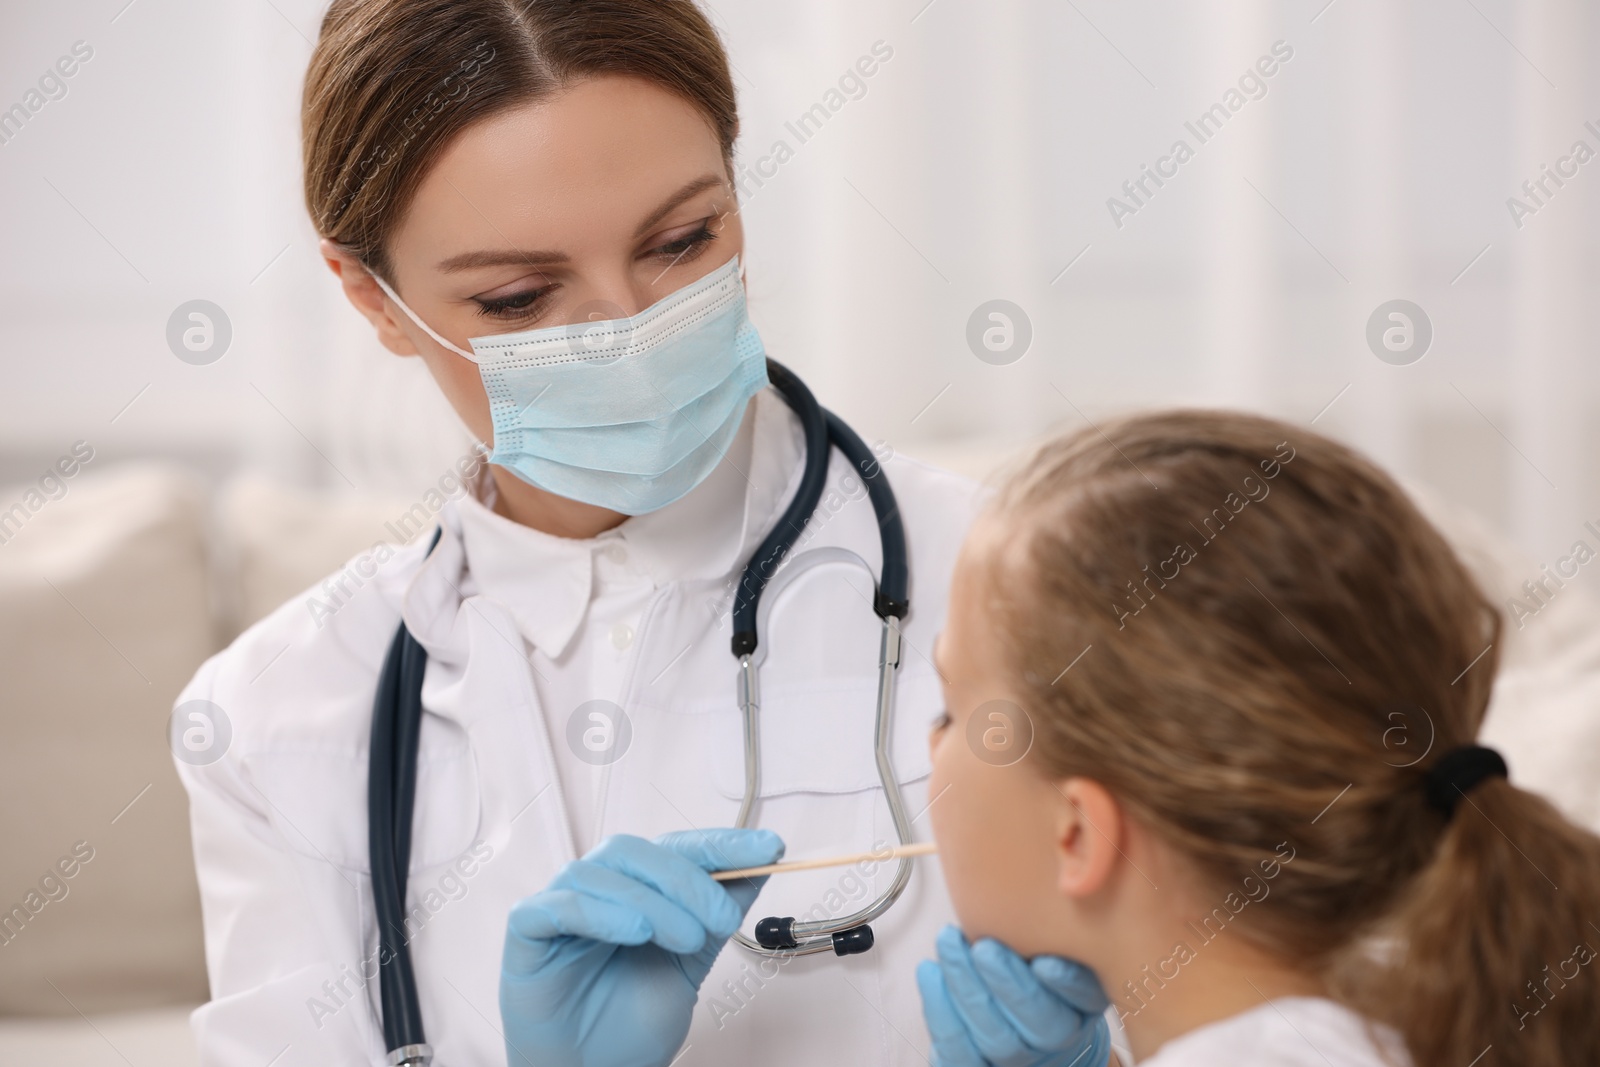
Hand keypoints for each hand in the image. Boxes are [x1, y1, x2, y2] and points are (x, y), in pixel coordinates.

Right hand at [499, 828, 783, 1066]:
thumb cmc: (629, 1025)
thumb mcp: (690, 964)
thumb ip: (716, 915)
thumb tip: (761, 865)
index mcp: (634, 889)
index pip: (675, 848)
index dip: (721, 843)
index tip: (769, 848)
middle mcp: (595, 889)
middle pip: (635, 851)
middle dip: (687, 879)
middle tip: (723, 919)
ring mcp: (557, 906)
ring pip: (599, 872)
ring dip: (651, 899)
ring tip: (685, 940)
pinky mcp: (526, 933)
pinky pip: (556, 905)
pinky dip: (598, 911)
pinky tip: (634, 931)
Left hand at [917, 925, 1111, 1066]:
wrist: (1032, 1028)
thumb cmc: (1038, 976)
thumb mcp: (1058, 943)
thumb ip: (1051, 924)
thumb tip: (1039, 882)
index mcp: (1083, 1005)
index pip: (1084, 998)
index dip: (1065, 982)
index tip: (1044, 960)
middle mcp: (1057, 1036)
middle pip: (1038, 1022)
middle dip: (1006, 982)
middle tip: (983, 947)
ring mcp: (1020, 1056)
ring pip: (996, 1037)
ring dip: (966, 987)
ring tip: (949, 944)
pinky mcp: (980, 1065)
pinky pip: (958, 1051)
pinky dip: (940, 1010)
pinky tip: (931, 973)